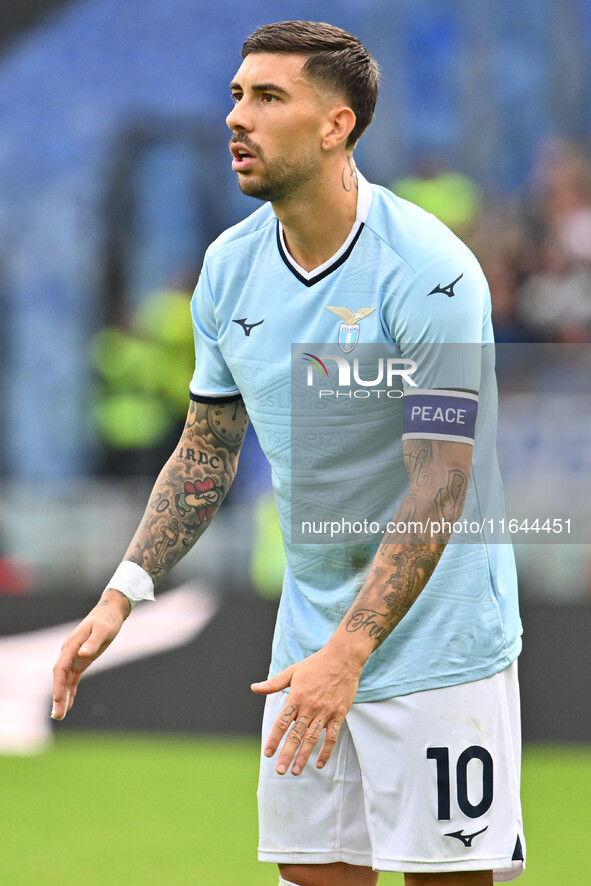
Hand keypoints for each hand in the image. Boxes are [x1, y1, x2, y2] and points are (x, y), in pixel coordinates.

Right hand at [51, 590, 129, 719]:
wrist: (110, 612)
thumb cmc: (107, 620)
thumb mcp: (103, 630)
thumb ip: (93, 642)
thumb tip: (83, 654)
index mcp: (72, 645)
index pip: (61, 667)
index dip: (58, 683)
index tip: (57, 698)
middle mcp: (69, 652)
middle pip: (60, 677)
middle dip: (58, 696)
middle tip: (58, 715)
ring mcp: (74, 657)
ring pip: (65, 680)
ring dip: (62, 697)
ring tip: (60, 715)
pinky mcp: (81, 661)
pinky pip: (72, 679)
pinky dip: (70, 691)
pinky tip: (69, 704)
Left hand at [251, 641, 364, 775]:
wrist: (343, 658)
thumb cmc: (316, 664)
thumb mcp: (292, 671)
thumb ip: (273, 683)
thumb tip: (253, 688)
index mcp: (296, 697)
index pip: (282, 722)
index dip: (274, 738)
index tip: (268, 753)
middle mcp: (310, 706)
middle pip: (296, 734)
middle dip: (287, 754)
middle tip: (280, 770)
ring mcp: (325, 711)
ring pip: (312, 738)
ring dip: (304, 756)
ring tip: (296, 771)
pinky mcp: (339, 714)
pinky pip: (332, 736)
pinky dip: (326, 750)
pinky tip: (321, 763)